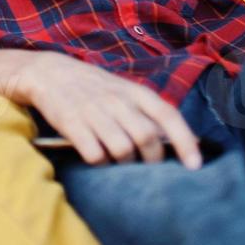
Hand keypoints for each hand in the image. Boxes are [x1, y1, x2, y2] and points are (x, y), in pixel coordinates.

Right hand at [15, 51, 202, 168]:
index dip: (185, 142)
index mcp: (135, 92)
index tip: (196, 166)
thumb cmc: (94, 87)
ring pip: (122, 149)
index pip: (168, 116)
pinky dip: (100, 164)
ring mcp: (93, 112)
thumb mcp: (124, 91)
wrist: (48, 73)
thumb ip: (150, 114)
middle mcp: (117, 100)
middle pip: (147, 138)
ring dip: (125, 164)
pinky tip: (98, 160)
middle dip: (152, 161)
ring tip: (120, 164)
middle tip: (148, 170)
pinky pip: (94, 154)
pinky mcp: (71, 123)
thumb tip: (187, 143)